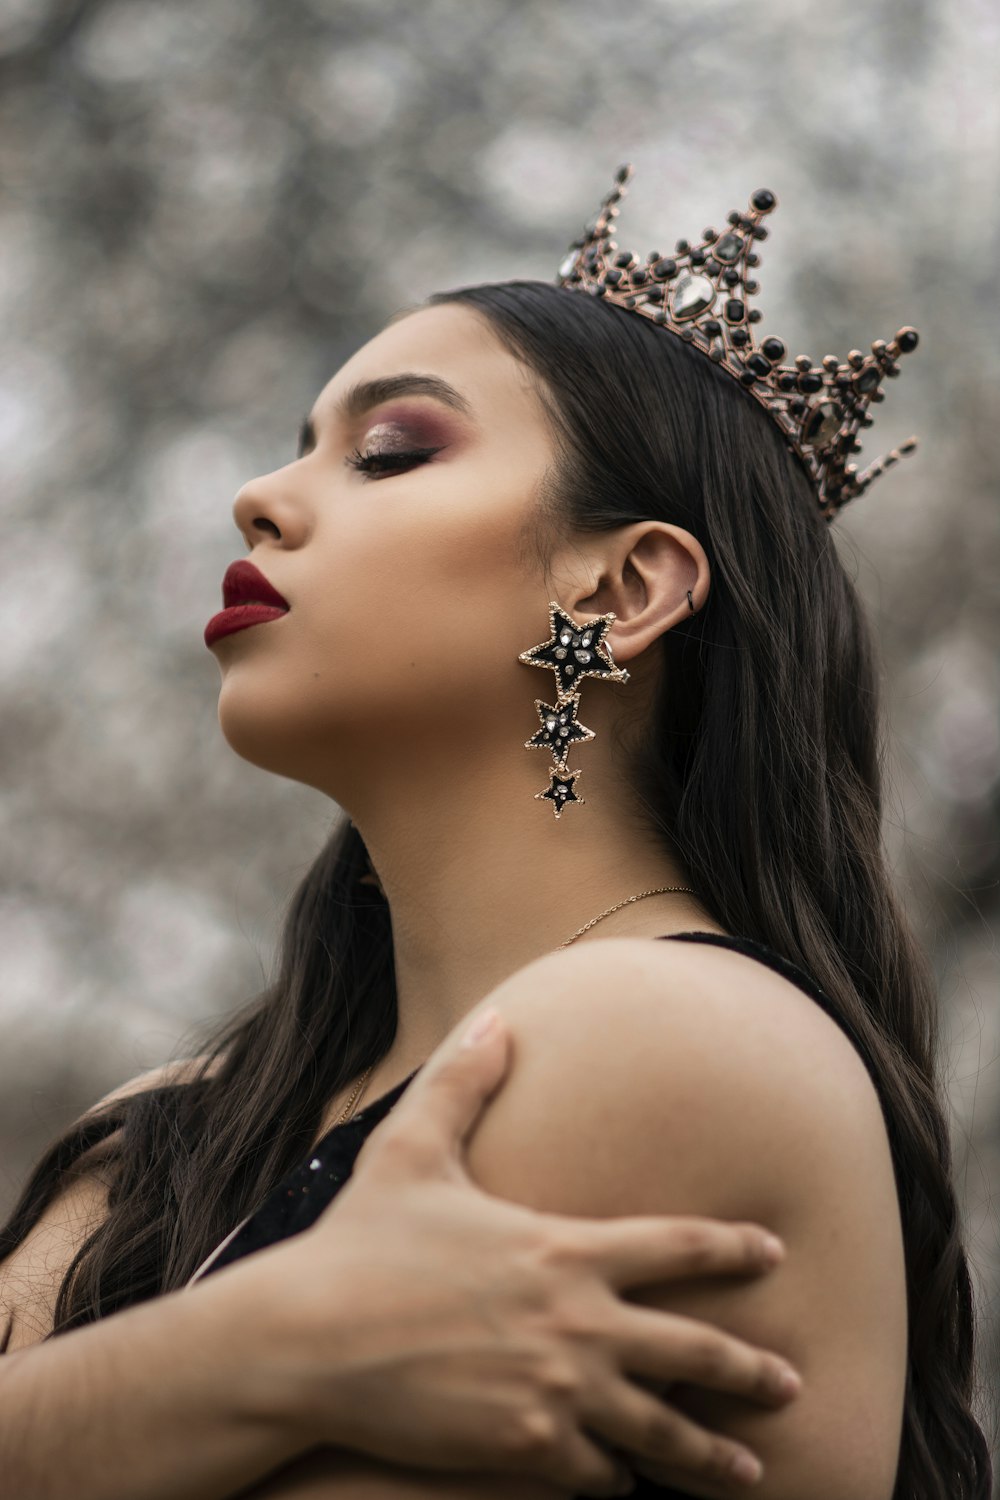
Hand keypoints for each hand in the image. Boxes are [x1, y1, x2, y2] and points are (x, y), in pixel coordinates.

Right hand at [266, 1006, 800, 1497]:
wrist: (307, 1342)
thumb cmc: (359, 1242)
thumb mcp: (411, 1149)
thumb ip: (462, 1084)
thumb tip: (497, 1019)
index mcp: (563, 1247)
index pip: (677, 1244)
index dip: (733, 1248)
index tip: (775, 1253)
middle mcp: (577, 1322)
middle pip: (694, 1349)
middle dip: (751, 1369)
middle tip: (792, 1384)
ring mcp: (555, 1390)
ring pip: (657, 1430)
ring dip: (707, 1452)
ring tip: (749, 1471)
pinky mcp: (523, 1448)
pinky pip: (593, 1472)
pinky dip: (614, 1478)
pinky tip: (624, 1484)